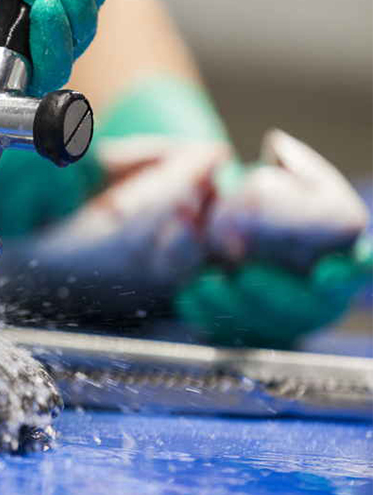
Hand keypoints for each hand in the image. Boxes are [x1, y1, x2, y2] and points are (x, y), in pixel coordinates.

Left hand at [176, 130, 369, 347]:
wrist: (252, 240)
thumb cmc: (288, 207)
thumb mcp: (299, 182)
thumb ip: (296, 168)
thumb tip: (275, 145)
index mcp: (342, 263)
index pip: (358, 268)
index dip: (350, 272)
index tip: (328, 272)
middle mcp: (318, 298)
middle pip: (304, 307)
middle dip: (274, 293)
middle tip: (248, 274)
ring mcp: (283, 319)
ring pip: (262, 324)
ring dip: (233, 305)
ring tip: (208, 283)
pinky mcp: (247, 329)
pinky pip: (227, 329)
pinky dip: (206, 313)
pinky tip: (189, 294)